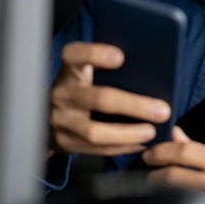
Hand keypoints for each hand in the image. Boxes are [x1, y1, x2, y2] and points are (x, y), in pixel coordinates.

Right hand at [49, 42, 170, 156]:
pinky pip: (96, 149)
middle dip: (133, 105)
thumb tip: (149, 74)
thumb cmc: (77, 89)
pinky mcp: (65, 142)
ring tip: (151, 131)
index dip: (95, 54)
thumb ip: (104, 71)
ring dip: (128, 133)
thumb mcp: (82, 74)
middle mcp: (62, 94)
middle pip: (99, 99)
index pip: (74, 55)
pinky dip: (121, 147)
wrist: (43, 117)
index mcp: (69, 71)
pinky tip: (140, 143)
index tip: (120, 56)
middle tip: (161, 110)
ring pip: (96, 131)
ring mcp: (62, 121)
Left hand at [142, 127, 204, 201]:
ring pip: (174, 193)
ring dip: (156, 189)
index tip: (149, 154)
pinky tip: (161, 203)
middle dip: (154, 171)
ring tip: (150, 186)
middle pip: (176, 173)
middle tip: (144, 172)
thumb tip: (176, 133)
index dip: (162, 151)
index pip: (187, 150)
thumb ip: (202, 152)